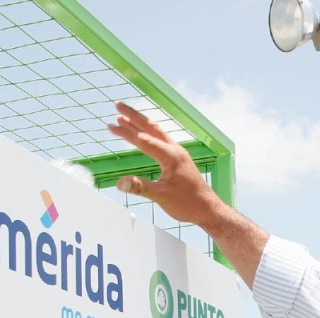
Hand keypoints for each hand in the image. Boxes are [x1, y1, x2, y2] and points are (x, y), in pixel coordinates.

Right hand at [107, 102, 222, 225]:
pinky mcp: (180, 160)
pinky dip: (149, 133)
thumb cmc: (189, 204)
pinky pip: (162, 140)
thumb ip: (140, 188)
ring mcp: (179, 154)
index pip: (144, 140)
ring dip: (141, 123)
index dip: (126, 133)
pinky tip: (144, 134)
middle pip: (151, 127)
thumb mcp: (162, 197)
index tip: (110, 126)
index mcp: (171, 157)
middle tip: (117, 105)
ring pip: (157, 132)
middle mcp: (175, 151)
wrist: (208, 210)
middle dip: (133, 116)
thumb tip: (120, 183)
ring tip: (125, 117)